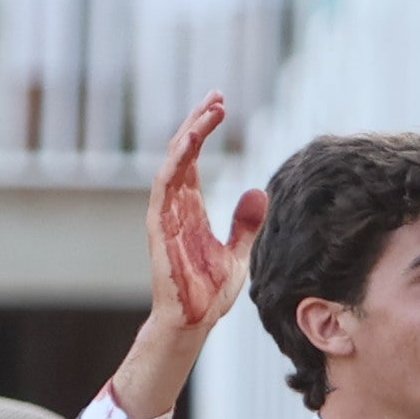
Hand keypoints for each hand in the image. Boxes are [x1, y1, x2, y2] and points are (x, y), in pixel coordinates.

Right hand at [109, 97, 269, 418]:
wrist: (194, 322)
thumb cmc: (209, 292)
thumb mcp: (237, 252)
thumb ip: (245, 223)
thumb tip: (258, 192)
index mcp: (190, 208)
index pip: (194, 158)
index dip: (203, 130)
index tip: (220, 105)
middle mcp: (175, 206)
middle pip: (182, 153)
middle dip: (197, 122)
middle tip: (216, 97)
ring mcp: (165, 217)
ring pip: (172, 165)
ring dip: (188, 138)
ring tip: (206, 115)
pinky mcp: (161, 231)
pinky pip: (164, 191)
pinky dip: (175, 166)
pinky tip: (189, 145)